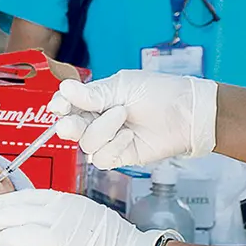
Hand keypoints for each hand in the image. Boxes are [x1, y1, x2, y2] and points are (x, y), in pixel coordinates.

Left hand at [0, 189, 178, 245]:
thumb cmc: (111, 238)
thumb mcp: (82, 213)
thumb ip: (55, 213)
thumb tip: (26, 217)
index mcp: (67, 203)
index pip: (26, 198)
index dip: (2, 201)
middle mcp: (64, 219)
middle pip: (19, 215)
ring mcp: (65, 242)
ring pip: (24, 237)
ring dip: (3, 238)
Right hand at [50, 70, 217, 169]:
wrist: (187, 115)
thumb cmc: (159, 93)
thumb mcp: (123, 87)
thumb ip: (93, 94)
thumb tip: (64, 88)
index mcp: (96, 98)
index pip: (68, 103)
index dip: (60, 106)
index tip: (58, 106)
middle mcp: (99, 119)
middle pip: (70, 127)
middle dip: (70, 125)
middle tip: (71, 122)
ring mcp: (109, 138)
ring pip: (86, 144)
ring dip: (103, 130)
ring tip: (123, 116)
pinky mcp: (120, 155)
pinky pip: (102, 158)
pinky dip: (114, 146)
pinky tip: (129, 136)